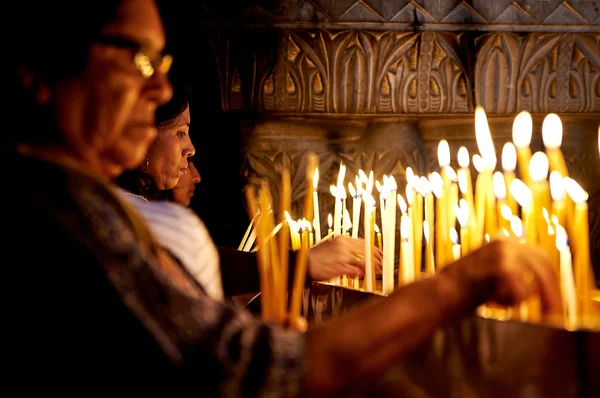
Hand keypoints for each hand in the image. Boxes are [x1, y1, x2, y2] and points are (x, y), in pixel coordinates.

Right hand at [306, 235, 382, 280]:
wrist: (304, 262)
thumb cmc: (316, 257)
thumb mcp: (331, 247)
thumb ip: (345, 251)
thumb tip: (356, 257)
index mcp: (342, 240)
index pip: (363, 243)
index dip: (374, 249)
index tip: (380, 255)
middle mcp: (343, 246)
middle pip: (366, 251)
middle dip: (376, 259)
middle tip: (381, 266)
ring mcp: (341, 256)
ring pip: (362, 261)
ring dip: (370, 268)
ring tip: (374, 272)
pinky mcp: (339, 267)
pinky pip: (354, 270)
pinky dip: (359, 273)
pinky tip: (361, 275)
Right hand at [441, 237, 561, 315]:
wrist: (438, 293)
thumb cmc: (461, 290)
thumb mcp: (490, 276)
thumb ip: (512, 272)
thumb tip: (539, 286)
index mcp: (504, 240)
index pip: (541, 259)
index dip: (550, 282)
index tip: (552, 304)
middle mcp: (506, 241)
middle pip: (544, 269)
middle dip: (550, 294)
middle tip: (551, 316)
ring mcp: (503, 251)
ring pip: (534, 282)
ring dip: (518, 298)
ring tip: (495, 302)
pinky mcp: (501, 265)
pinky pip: (522, 292)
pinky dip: (509, 302)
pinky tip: (490, 301)